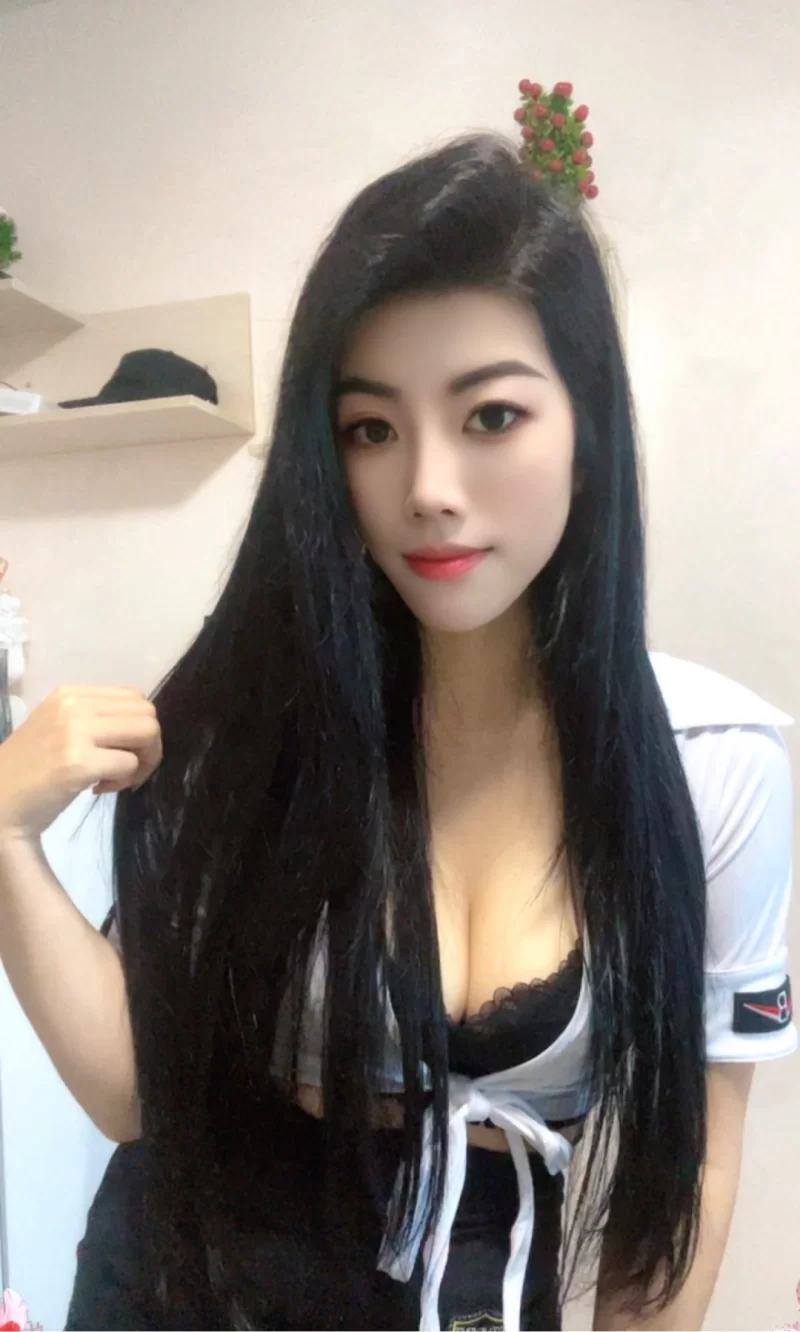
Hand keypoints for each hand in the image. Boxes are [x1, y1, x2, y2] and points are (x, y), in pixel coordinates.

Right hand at [0, 685, 161, 841]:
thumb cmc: (29, 770)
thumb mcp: (59, 726)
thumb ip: (95, 718)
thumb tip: (144, 726)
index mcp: (70, 693)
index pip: (134, 697)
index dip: (139, 727)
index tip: (121, 750)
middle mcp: (73, 704)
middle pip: (147, 713)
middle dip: (149, 746)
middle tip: (127, 769)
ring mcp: (75, 731)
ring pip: (147, 733)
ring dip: (141, 762)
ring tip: (114, 778)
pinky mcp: (79, 762)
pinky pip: (130, 764)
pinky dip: (124, 781)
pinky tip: (98, 789)